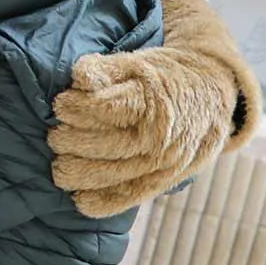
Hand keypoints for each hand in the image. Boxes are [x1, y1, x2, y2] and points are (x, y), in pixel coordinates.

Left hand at [49, 46, 235, 217]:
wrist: (210, 95)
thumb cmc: (162, 77)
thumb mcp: (136, 62)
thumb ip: (104, 69)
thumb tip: (79, 78)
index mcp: (153, 103)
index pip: (102, 108)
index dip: (74, 107)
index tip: (61, 104)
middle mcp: (161, 138)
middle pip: (103, 145)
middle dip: (69, 141)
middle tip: (55, 134)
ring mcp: (165, 163)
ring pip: (112, 174)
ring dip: (77, 171)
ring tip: (59, 163)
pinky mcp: (165, 180)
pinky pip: (131, 196)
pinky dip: (102, 202)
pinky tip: (79, 200)